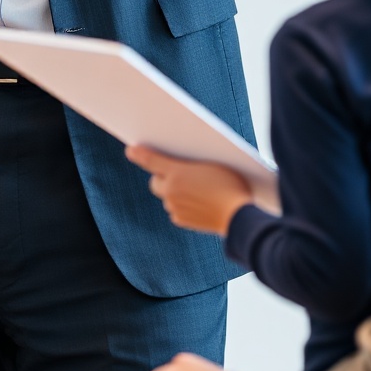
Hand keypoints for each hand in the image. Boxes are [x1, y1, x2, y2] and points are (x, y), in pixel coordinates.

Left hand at [127, 144, 251, 235]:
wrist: (239, 217)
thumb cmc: (231, 186)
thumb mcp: (213, 164)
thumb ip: (190, 163)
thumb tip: (180, 164)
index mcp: (178, 172)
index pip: (151, 160)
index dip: (140, 154)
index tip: (131, 150)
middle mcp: (171, 191)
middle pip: (155, 182)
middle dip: (162, 177)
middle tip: (177, 174)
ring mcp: (175, 207)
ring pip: (166, 197)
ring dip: (174, 193)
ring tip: (194, 190)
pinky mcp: (182, 220)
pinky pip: (176, 210)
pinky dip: (182, 206)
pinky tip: (198, 204)